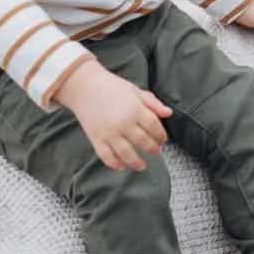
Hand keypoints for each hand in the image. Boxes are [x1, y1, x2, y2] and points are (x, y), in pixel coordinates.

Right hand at [53, 60, 171, 169]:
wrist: (84, 86)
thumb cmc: (112, 87)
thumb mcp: (135, 91)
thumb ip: (152, 103)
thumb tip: (169, 113)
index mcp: (135, 109)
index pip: (154, 126)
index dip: (160, 135)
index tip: (163, 139)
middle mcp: (123, 123)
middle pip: (143, 141)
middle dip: (152, 148)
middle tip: (156, 151)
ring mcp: (109, 132)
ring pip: (126, 153)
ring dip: (136, 162)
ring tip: (142, 166)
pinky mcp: (96, 138)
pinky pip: (106, 156)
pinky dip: (114, 163)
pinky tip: (121, 166)